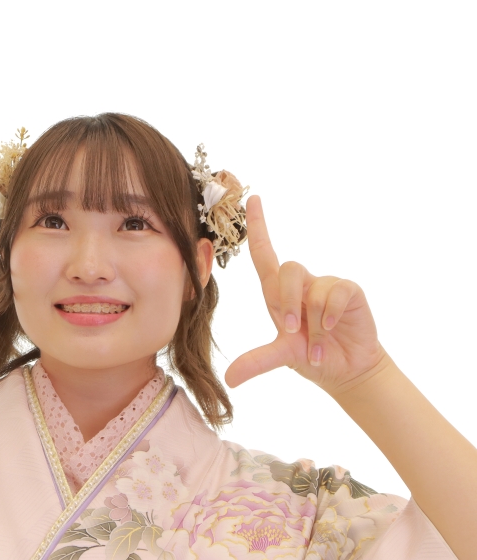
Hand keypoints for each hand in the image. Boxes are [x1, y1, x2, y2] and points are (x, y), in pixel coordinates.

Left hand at [223, 195, 386, 395]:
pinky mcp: (348, 292)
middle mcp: (300, 285)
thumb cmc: (309, 356)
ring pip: (314, 288)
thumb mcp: (281, 357)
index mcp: (277, 293)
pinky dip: (330, 315)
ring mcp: (325, 286)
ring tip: (316, 346)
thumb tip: (230, 379)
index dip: (259, 226)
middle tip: (289, 329)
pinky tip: (332, 330)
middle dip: (287, 301)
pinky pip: (336, 292)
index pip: (264, 253)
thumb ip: (257, 361)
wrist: (346, 370)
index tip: (252, 199)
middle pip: (288, 268)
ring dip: (313, 323)